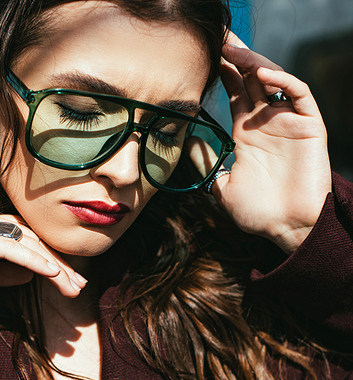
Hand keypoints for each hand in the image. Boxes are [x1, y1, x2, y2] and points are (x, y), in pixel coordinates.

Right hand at [0, 208, 86, 294]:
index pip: (26, 238)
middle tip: (80, 285)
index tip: (72, 279)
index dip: (51, 258)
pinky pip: (7, 248)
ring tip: (72, 285)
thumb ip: (1, 272)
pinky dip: (32, 260)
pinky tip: (51, 273)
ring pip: (24, 243)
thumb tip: (32, 273)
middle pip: (30, 238)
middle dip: (58, 263)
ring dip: (52, 265)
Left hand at [203, 32, 331, 253]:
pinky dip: (282, 80)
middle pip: (252, 78)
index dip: (222, 71)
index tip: (204, 53)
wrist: (288, 229)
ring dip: (254, 61)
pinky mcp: (309, 126)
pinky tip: (262, 74)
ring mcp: (288, 122)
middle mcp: (267, 122)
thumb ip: (206, 164)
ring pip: (274, 79)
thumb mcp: (222, 188)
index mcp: (246, 133)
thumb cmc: (258, 214)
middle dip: (236, 56)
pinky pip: (298, 94)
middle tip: (217, 36)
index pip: (235, 91)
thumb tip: (184, 143)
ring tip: (234, 49)